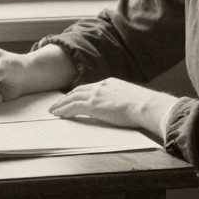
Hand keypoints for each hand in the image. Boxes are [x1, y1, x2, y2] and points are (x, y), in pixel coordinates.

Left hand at [47, 78, 175, 133]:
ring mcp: (96, 95)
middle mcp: (101, 86)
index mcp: (110, 83)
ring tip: (53, 110)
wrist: (145, 105)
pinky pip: (73, 107)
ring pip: (73, 97)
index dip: (80, 93)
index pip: (90, 87)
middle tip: (57, 103)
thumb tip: (122, 109)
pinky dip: (64, 110)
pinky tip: (57, 114)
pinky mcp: (94, 105)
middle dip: (67, 97)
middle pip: (78, 90)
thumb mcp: (131, 98)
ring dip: (61, 104)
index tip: (73, 97)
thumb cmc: (144, 105)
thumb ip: (122, 101)